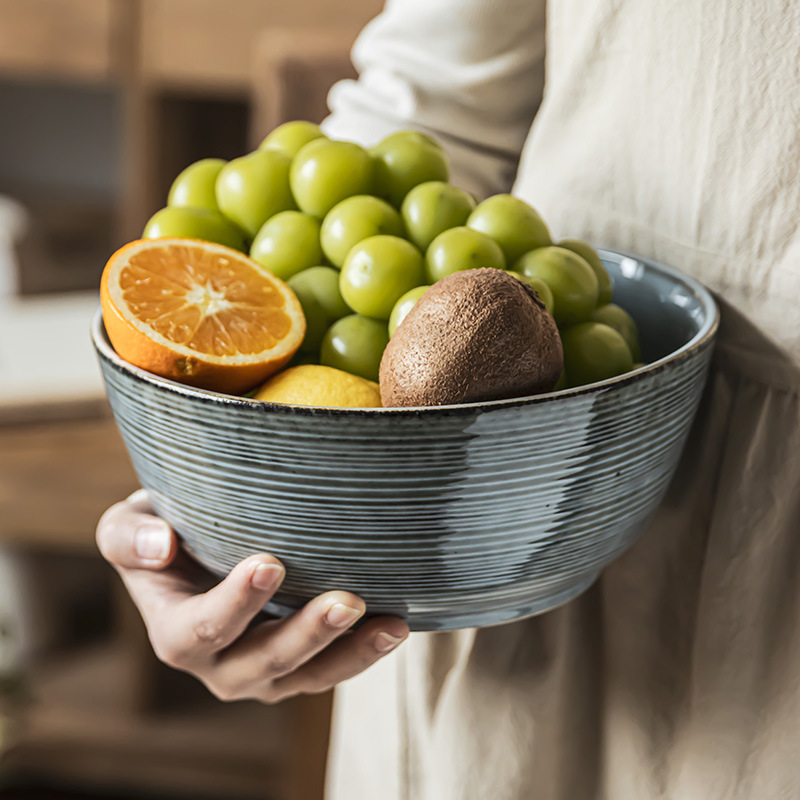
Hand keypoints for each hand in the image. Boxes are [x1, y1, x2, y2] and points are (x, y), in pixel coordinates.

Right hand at [96, 490, 408, 702]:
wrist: (195, 546)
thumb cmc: (163, 529)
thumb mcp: (128, 525)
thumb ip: (129, 536)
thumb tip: (160, 545)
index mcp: (175, 632)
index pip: (199, 631)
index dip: (233, 604)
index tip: (269, 563)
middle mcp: (218, 664)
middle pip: (260, 664)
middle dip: (304, 636)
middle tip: (346, 601)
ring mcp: (262, 671)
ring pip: (305, 677)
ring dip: (348, 653)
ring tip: (389, 625)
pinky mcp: (297, 666)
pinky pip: (330, 669)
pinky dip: (363, 651)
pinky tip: (396, 625)